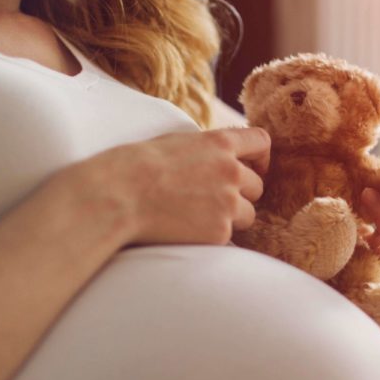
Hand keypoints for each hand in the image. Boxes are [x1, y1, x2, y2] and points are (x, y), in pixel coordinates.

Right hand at [71, 127, 270, 246]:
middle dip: (241, 193)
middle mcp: (231, 171)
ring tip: (196, 217)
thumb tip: (221, 156)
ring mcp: (228, 203)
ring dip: (231, 217)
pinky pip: (228, 237)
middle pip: (257, 185)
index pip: (261, 142)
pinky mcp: (220, 232)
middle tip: (212, 200)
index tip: (254, 167)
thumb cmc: (136, 166)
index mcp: (220, 143)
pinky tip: (187, 230)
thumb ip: (206, 149)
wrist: (118, 196)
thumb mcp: (176, 142)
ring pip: (248, 214)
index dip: (260, 157)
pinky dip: (212, 236)